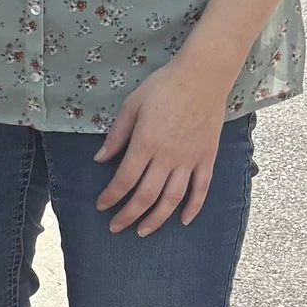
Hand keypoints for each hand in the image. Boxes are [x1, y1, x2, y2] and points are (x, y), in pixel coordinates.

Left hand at [93, 53, 228, 234]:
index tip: (101, 206)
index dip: (111, 197)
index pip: (124, 180)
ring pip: (173, 198)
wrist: (203, 76)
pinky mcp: (207, 157)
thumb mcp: (132, 105)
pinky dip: (193, 207)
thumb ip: (116, 135)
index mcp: (145, 143)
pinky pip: (201, 188)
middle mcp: (168, 156)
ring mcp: (190, 159)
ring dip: (157, 218)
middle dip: (128, 215)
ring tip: (144, 231)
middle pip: (146, 195)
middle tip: (116, 228)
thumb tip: (99, 159)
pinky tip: (185, 220)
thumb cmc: (164, 86)